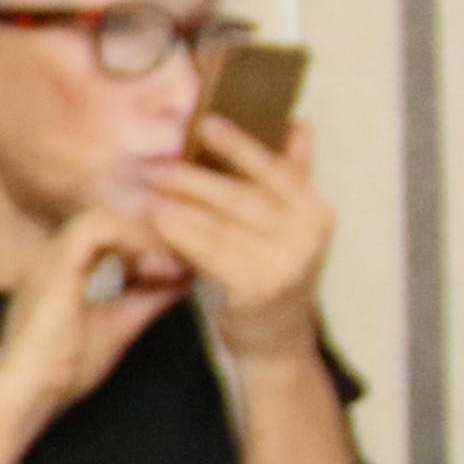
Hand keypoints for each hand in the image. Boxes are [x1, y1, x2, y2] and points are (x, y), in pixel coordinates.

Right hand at [0, 195, 188, 422]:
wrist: (29, 392)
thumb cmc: (65, 369)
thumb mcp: (121, 325)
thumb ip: (149, 298)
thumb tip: (184, 275)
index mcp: (61, 269)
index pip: (110, 232)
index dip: (148, 242)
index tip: (177, 269)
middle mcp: (52, 255)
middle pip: (111, 217)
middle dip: (151, 235)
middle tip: (180, 264)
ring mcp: (50, 256)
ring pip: (105, 215)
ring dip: (144, 237)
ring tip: (168, 267)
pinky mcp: (56, 263)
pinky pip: (98, 228)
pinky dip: (133, 241)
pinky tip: (153, 268)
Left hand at [143, 109, 336, 362]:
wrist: (275, 341)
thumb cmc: (271, 272)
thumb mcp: (290, 224)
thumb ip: (294, 175)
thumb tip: (297, 122)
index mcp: (316, 211)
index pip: (273, 170)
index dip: (238, 145)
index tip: (205, 122)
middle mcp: (308, 234)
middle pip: (240, 197)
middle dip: (194, 179)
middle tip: (156, 164)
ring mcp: (286, 263)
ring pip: (220, 224)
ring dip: (178, 204)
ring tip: (147, 188)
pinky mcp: (257, 288)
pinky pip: (208, 253)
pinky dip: (179, 235)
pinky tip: (155, 221)